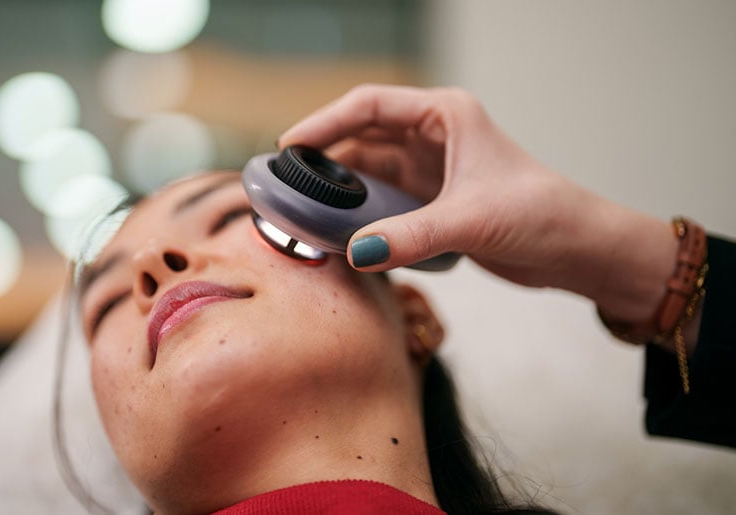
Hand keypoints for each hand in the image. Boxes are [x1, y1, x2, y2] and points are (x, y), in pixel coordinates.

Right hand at [279, 84, 677, 323]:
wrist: (577, 249)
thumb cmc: (541, 213)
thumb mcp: (471, 220)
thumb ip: (410, 236)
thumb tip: (355, 252)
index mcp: (445, 115)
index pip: (368, 106)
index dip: (324, 123)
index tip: (289, 148)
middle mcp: (432, 137)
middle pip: (361, 139)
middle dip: (323, 159)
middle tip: (285, 184)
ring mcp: (430, 171)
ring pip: (368, 173)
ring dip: (339, 190)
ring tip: (301, 210)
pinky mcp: (431, 203)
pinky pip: (381, 203)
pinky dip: (358, 215)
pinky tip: (336, 232)